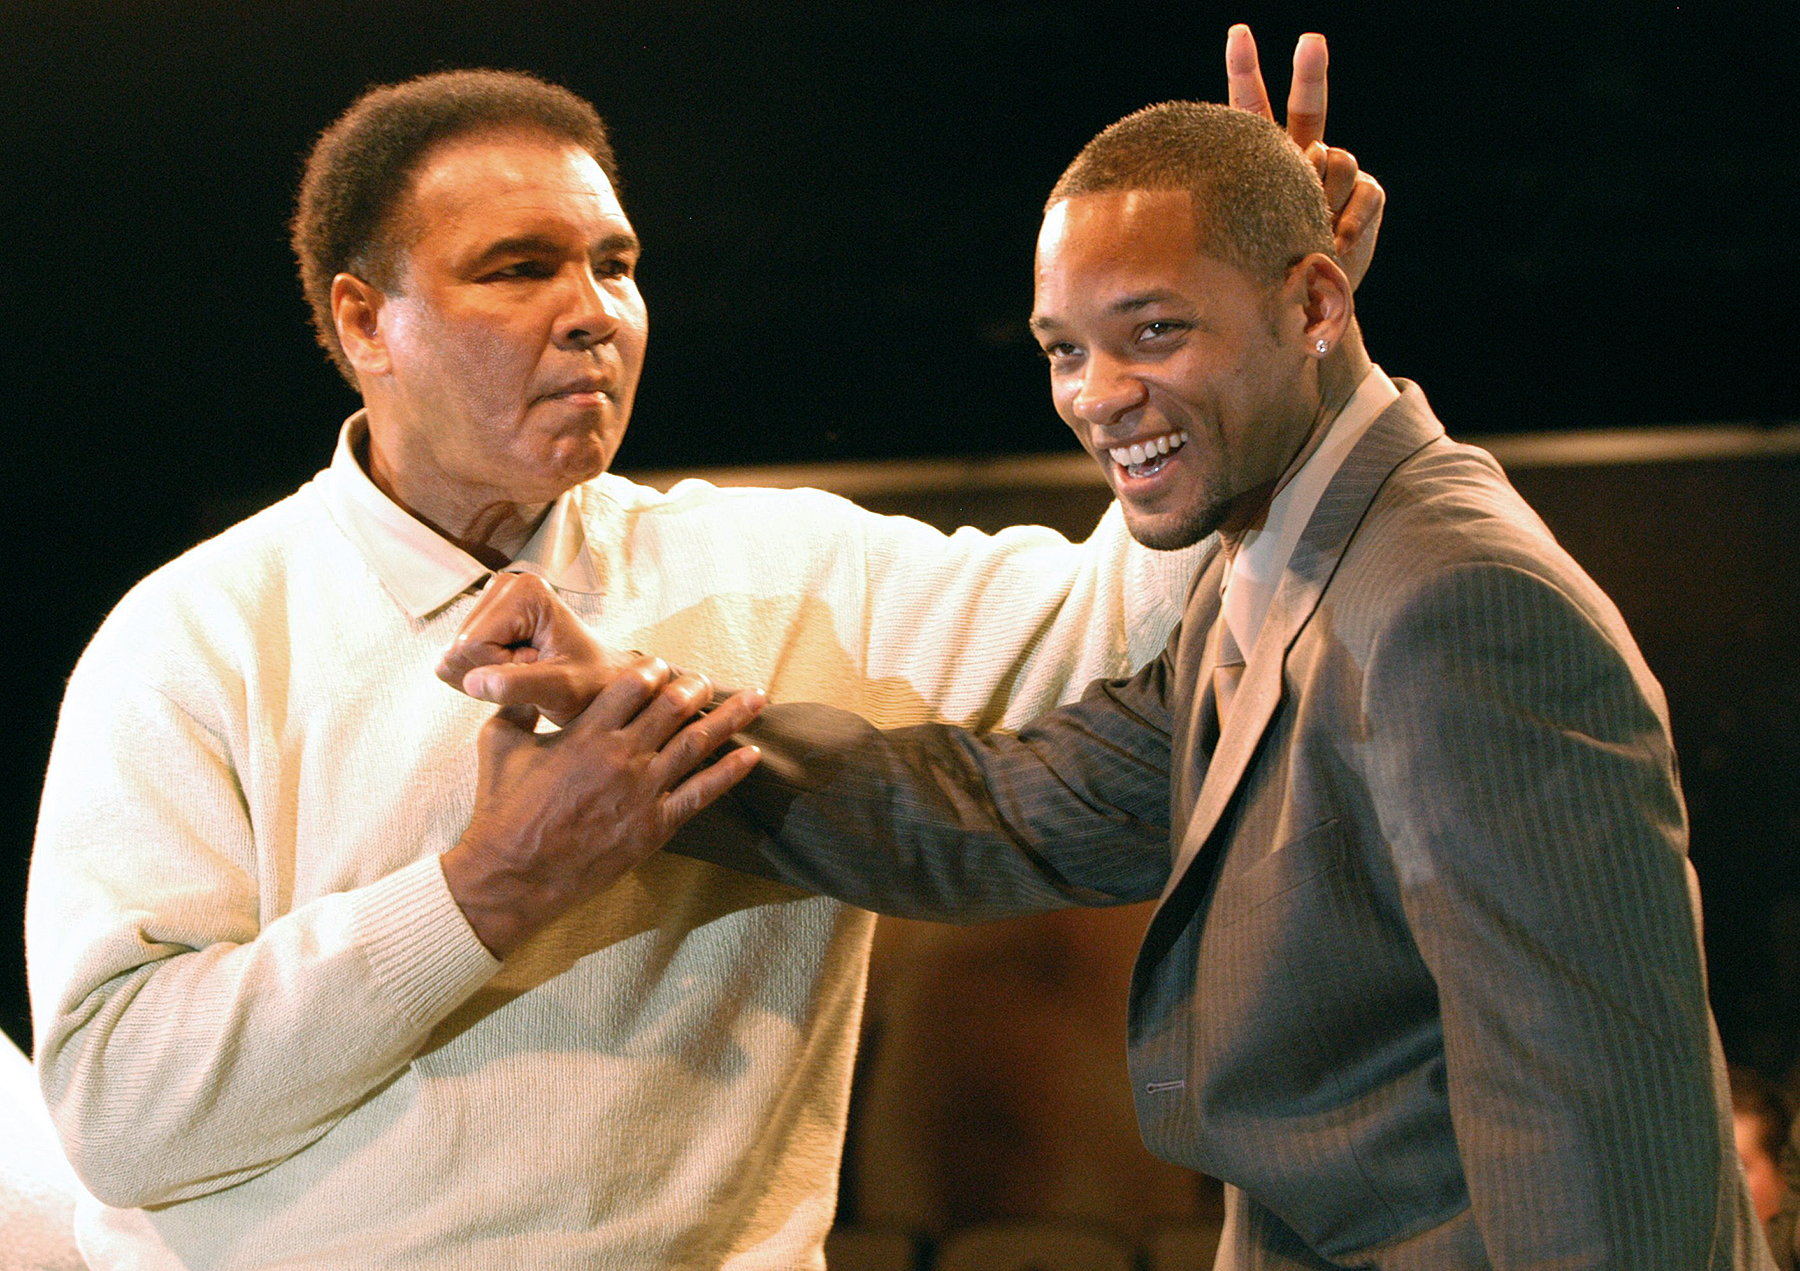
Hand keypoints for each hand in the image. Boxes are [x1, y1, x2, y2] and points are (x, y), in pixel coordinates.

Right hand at [437, 572, 619, 725]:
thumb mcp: (563, 689)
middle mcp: (504, 586)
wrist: (600, 679)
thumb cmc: (591, 683)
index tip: (540, 666)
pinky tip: (516, 670)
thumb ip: (518, 685)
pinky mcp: (483, 620)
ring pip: (454, 657)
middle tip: (535, 670)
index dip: (501, 669)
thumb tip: (471, 682)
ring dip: (490, 675)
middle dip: (493, 672)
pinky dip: (484, 675)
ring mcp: (491, 601)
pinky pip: (456, 660)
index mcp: (524, 591)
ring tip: (530, 670)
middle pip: (459, 649)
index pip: (473, 645)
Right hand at [443, 656, 765, 957]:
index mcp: (587, 732)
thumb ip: (516, 709)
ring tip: (754, 700)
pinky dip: (731, 771)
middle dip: (695, 686)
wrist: (511, 876)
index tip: (662, 666)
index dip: (654, 669)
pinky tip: (752, 754)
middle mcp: (622, 756)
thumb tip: (519, 688)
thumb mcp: (498, 745)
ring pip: (698, 743)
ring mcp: (642, 791)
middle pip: (674, 706)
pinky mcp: (655, 827)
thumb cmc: (501, 810)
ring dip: (729, 717)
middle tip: (705, 679)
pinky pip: (703, 793)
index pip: (634, 684)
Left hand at [1225, 24, 1383, 289]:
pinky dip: (1352, 218)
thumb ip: (1275, 191)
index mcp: (1265, 158)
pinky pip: (1365, 190)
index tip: (1238, 33)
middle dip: (1311, 70)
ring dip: (1325, 195)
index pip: (1252, 109)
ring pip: (1337, 158)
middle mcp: (1304, 157)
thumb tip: (1317, 153)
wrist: (1308, 301)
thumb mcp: (1254, 235)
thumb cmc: (1268, 269)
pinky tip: (1339, 242)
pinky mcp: (1367, 194)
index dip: (1245, 71)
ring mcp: (1338, 174)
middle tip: (1310, 38)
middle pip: (1309, 106)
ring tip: (1312, 229)